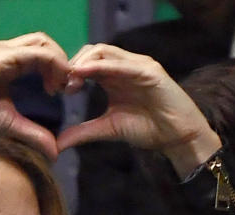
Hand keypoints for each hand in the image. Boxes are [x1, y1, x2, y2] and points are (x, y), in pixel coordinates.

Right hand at [0, 33, 69, 158]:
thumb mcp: (11, 124)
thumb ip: (34, 133)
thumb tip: (55, 152)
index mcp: (6, 61)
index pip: (39, 52)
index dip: (56, 67)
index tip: (60, 91)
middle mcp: (4, 50)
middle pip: (44, 41)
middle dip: (61, 61)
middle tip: (65, 87)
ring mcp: (1, 50)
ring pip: (42, 43)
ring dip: (59, 62)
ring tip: (59, 87)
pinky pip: (35, 54)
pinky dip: (51, 65)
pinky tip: (53, 86)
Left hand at [57, 44, 221, 176]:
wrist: (177, 137)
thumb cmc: (148, 129)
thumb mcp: (109, 129)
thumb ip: (84, 132)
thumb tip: (58, 143)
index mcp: (114, 76)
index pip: (86, 62)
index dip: (69, 72)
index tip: (57, 90)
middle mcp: (124, 66)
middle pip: (92, 51)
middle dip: (73, 65)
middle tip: (62, 86)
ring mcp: (137, 65)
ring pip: (104, 51)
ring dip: (84, 63)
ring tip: (71, 80)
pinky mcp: (149, 70)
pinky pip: (122, 63)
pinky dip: (102, 66)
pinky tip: (86, 74)